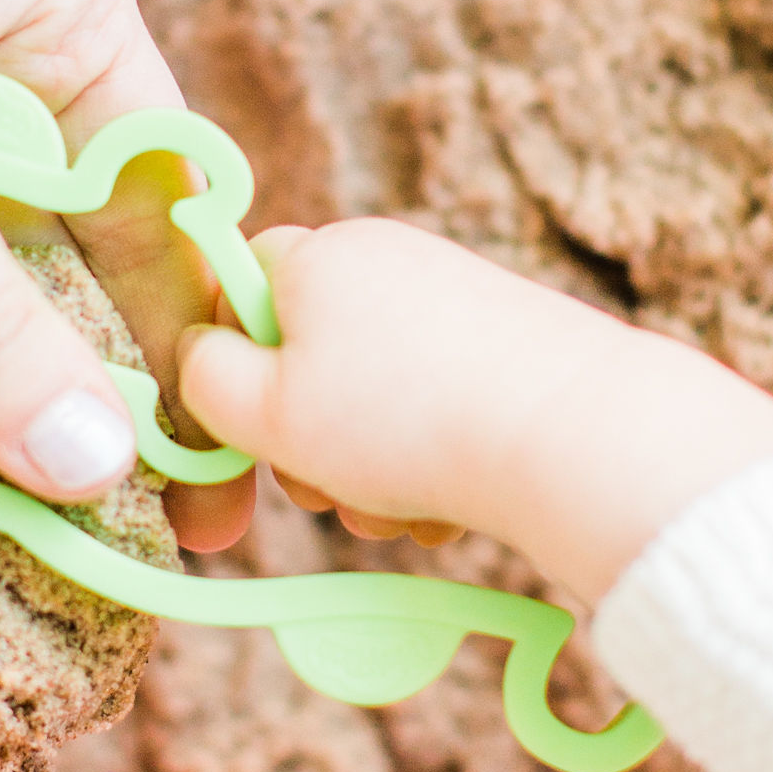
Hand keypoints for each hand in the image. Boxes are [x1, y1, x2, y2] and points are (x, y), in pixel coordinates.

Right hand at [177, 220, 772, 602]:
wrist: (572, 436)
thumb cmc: (406, 422)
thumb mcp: (266, 413)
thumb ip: (205, 380)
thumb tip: (200, 355)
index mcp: (319, 254)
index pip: (239, 284)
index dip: (229, 363)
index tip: (246, 428)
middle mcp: (390, 258)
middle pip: (310, 351)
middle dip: (307, 438)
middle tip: (322, 494)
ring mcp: (456, 298)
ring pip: (377, 394)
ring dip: (368, 468)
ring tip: (395, 516)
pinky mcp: (510, 343)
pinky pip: (439, 405)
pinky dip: (432, 460)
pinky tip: (448, 511)